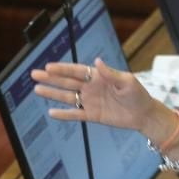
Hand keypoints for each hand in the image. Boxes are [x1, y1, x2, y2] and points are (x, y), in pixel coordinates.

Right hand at [32, 58, 177, 141]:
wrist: (144, 114)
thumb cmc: (137, 94)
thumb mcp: (127, 81)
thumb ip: (110, 73)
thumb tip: (96, 62)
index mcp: (97, 76)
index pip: (76, 71)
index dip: (62, 69)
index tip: (48, 67)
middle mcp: (90, 88)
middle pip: (66, 82)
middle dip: (50, 79)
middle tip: (34, 74)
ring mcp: (90, 101)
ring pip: (67, 97)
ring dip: (52, 94)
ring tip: (37, 90)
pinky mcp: (92, 116)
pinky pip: (75, 114)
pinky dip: (64, 114)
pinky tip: (51, 112)